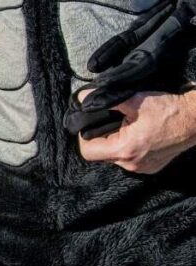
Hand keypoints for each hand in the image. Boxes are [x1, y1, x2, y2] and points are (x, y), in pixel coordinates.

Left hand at [77, 85, 195, 173]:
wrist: (195, 120)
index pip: (88, 152)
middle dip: (99, 137)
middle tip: (106, 121)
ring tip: (122, 125)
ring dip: (114, 142)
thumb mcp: (133, 100)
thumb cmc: (167, 110)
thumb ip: (104, 99)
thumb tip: (82, 97)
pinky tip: (134, 133)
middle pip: (100, 154)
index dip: (83, 136)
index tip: (90, 123)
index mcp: (125, 149)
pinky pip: (130, 159)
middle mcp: (132, 164)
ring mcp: (143, 168)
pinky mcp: (151, 167)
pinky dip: (127, 147)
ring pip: (114, 157)